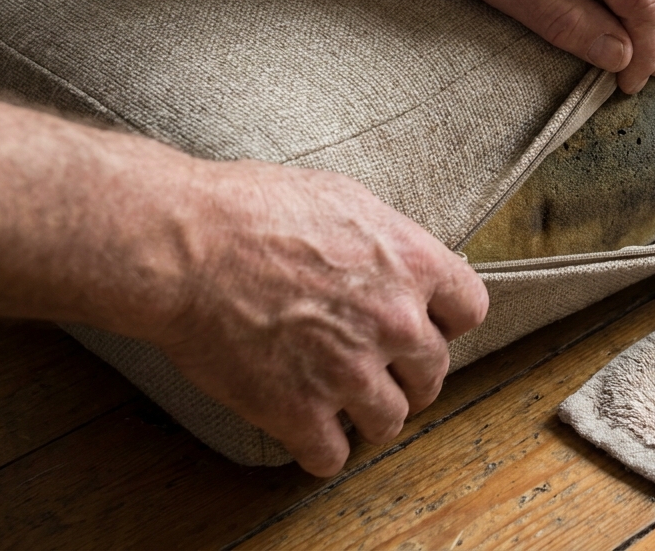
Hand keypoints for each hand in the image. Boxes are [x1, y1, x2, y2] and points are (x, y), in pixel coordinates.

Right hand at [151, 160, 487, 475]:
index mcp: (412, 264)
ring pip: (390, 420)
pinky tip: (306, 431)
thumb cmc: (252, 208)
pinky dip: (320, 449)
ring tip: (347, 403)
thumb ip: (387, 239)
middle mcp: (395, 322)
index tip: (426, 325)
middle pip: (433, 371)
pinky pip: (331, 456)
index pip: (470, 310)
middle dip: (409, 373)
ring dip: (371, 414)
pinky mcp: (300, 411)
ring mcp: (350, 372)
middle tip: (381, 369)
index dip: (446, 320)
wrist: (184, 247)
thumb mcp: (344, 199)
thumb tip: (400, 261)